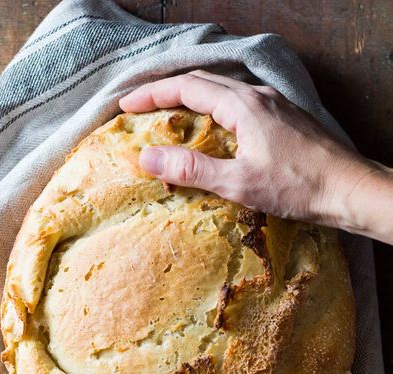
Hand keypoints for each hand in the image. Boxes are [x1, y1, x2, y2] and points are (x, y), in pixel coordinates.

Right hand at [119, 70, 378, 228]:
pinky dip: (213, 111)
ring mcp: (273, 106)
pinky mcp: (283, 120)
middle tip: (140, 109)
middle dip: (167, 93)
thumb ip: (192, 169)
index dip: (153, 94)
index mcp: (243, 105)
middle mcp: (258, 96)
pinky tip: (212, 131)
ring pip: (222, 92)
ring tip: (169, 118)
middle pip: (203, 83)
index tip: (126, 105)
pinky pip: (238, 104)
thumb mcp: (239, 183)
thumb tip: (147, 158)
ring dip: (191, 100)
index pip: (187, 87)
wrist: (349, 190)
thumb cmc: (297, 187)